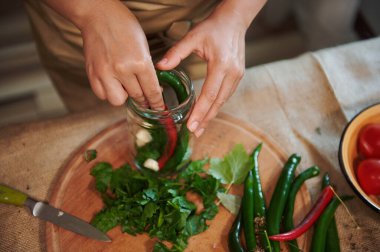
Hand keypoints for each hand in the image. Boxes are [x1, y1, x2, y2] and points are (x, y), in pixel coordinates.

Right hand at [81, 1, 163, 108]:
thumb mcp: (143, 46)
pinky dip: (108, 92)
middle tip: (145, 99)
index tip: (159, 109)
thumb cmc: (124, 26)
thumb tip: (151, 89)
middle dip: (144, 100)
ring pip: (118, 100)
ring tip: (125, 86)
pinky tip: (112, 83)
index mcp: (140, 62)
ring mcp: (105, 73)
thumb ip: (147, 69)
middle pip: (137, 97)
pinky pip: (102, 95)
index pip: (151, 90)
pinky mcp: (92, 73)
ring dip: (124, 97)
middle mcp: (122, 70)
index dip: (157, 102)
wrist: (98, 15)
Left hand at [156, 0, 265, 136]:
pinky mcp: (238, 76)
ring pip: (223, 101)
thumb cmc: (213, 27)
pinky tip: (208, 113)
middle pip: (217, 102)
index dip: (200, 112)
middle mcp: (232, 73)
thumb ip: (176, 52)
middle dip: (205, 119)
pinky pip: (226, 95)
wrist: (234, 20)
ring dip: (211, 115)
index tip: (191, 125)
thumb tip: (160, 66)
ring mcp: (237, 76)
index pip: (209, 94)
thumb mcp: (193, 37)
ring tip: (200, 128)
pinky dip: (216, 106)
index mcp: (221, 65)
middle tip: (194, 133)